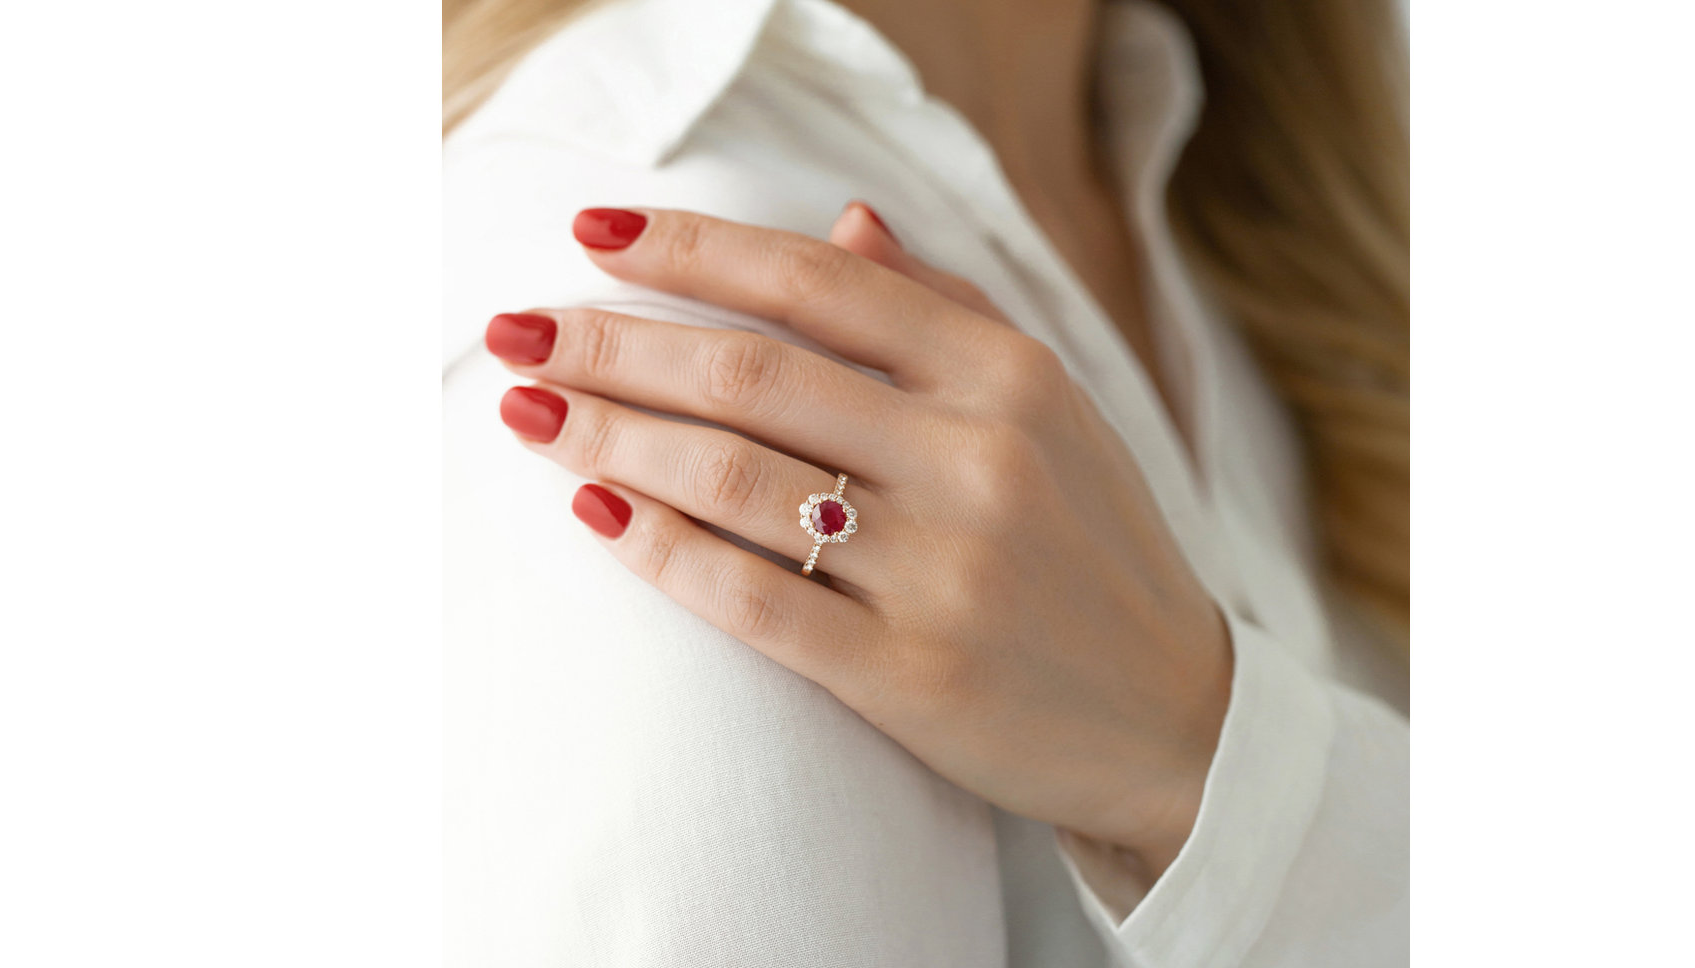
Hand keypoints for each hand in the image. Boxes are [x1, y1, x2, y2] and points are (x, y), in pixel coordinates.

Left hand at [485, 204, 1231, 879]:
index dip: (692, 248)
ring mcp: (943, 570)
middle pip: (752, 372)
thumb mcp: (1052, 406)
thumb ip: (947, 310)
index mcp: (1009, 375)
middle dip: (614, 342)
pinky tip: (596, 511)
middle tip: (519, 329)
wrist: (1175, 720)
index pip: (818, 281)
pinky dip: (662, 548)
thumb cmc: (1093, 545)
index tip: (592, 233)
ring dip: (610, 436)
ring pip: (735, 479)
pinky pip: (752, 599)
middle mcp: (978, 458)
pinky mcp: (909, 674)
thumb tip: (842, 221)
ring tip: (529, 412)